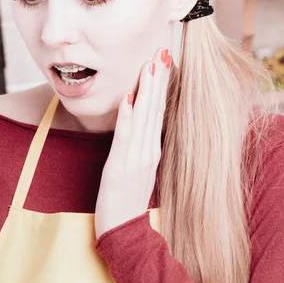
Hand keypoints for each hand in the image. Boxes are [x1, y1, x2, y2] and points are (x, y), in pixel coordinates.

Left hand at [95, 48, 171, 238]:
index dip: (161, 85)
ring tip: (150, 65)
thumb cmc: (128, 201)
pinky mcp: (120, 168)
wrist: (124, 232)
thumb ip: (142, 147)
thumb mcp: (138, 169)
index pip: (159, 111)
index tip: (164, 61)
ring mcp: (136, 158)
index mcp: (153, 149)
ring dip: (147, 91)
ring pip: (144, 118)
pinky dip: (128, 119)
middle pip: (155, 109)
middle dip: (158, 79)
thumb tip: (142, 125)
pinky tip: (130, 101)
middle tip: (162, 50)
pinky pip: (125, 139)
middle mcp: (148, 150)